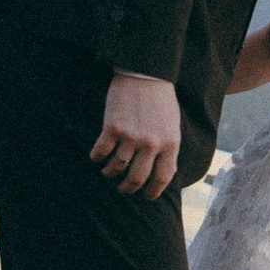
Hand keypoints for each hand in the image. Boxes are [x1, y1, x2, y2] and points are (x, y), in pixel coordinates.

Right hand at [91, 73, 181, 199]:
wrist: (146, 73)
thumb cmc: (161, 100)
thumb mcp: (173, 126)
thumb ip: (168, 149)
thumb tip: (164, 174)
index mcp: (170, 144)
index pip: (162, 179)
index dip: (152, 192)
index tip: (145, 196)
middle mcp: (151, 144)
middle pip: (136, 179)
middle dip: (127, 188)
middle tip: (122, 188)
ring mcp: (131, 136)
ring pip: (116, 168)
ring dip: (109, 174)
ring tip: (107, 172)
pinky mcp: (112, 127)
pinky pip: (101, 152)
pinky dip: (96, 158)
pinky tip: (97, 157)